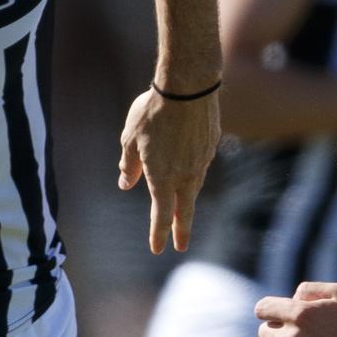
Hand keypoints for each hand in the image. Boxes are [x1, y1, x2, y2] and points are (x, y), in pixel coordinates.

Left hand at [117, 87, 218, 252]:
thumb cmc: (152, 112)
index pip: (160, 214)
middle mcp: (185, 174)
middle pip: (184, 209)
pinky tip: (188, 172)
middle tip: (181, 246)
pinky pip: (199, 167)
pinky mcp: (211, 147)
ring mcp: (201, 161)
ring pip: (193, 188)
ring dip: (187, 203)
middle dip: (181, 230)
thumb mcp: (130, 139)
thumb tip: (125, 184)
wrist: (188, 88)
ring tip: (182, 213)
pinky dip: (192, 176)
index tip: (157, 249)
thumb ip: (129, 165)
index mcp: (162, 176)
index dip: (158, 233)